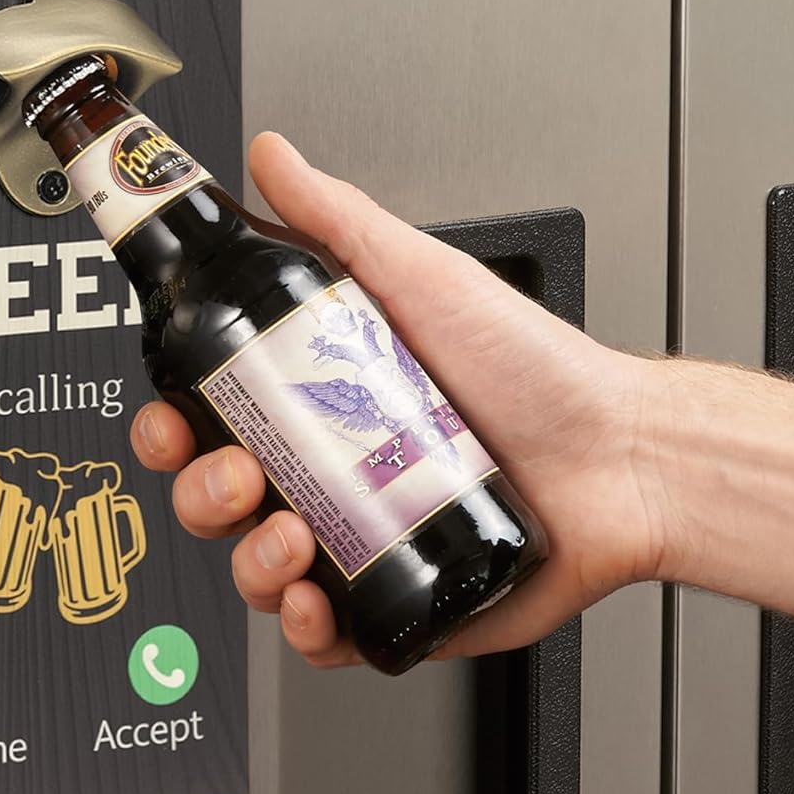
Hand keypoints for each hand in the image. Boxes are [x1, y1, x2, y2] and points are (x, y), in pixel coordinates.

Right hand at [130, 132, 663, 666]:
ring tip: (290, 533)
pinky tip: (315, 602)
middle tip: (240, 474)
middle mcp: (334, 473)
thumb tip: (273, 157)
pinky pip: (325, 636)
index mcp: (324, 401)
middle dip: (202, 493)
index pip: (216, 418)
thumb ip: (339, 220)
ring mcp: (362, 540)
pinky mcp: (398, 602)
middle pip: (220, 497)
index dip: (173, 427)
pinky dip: (304, 629)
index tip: (172, 420)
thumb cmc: (539, 372)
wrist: (621, 457)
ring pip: (259, 569)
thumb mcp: (425, 278)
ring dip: (248, 559)